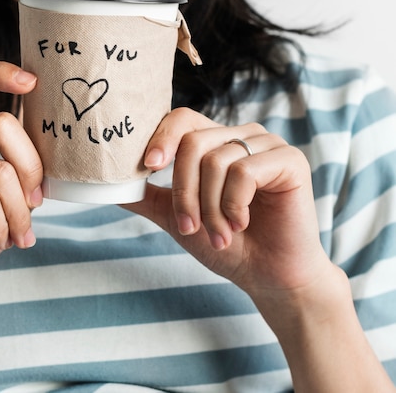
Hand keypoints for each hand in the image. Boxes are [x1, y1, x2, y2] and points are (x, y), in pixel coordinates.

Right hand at [0, 61, 42, 299]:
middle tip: (37, 201)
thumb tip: (56, 153)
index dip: (1, 72)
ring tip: (20, 232)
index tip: (32, 81)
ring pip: (0, 173)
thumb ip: (18, 165)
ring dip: (20, 212)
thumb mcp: (3, 191)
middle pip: (2, 125)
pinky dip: (2, 227)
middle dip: (32, 168)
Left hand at [124, 107, 332, 299]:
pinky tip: (241, 224)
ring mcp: (266, 144)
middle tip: (190, 227)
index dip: (161, 138)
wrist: (267, 275)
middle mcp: (239, 135)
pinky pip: (244, 170)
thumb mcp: (177, 217)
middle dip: (184, 191)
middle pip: (192, 142)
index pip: (180, 119)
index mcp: (214, 142)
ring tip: (220, 234)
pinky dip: (234, 204)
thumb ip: (147, 197)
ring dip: (210, 207)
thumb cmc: (224, 243)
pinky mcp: (290, 159)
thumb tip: (106, 186)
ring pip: (215, 159)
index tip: (148, 167)